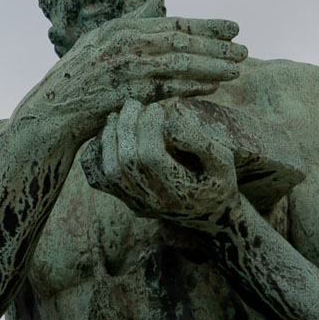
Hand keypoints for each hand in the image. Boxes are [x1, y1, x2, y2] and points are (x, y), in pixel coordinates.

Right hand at [22, 15, 246, 141]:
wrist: (50, 114)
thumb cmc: (77, 78)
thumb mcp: (97, 41)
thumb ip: (130, 20)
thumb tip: (155, 0)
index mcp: (119, 29)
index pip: (172, 23)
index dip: (207, 26)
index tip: (234, 28)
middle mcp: (122, 45)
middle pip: (181, 42)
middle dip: (216, 46)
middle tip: (244, 50)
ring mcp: (122, 69)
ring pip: (178, 64)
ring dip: (211, 66)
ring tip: (236, 69)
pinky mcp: (124, 94)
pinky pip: (167, 89)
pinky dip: (191, 86)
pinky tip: (211, 87)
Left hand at [86, 98, 239, 230]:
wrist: (208, 215)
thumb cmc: (217, 181)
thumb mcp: (223, 162)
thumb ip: (200, 142)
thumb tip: (170, 118)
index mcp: (180, 193)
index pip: (150, 157)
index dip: (149, 128)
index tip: (156, 107)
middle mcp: (153, 202)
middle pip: (125, 162)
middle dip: (126, 128)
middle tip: (133, 104)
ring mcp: (135, 203)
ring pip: (108, 172)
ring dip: (109, 139)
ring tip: (118, 116)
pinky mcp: (124, 199)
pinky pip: (98, 179)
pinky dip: (96, 155)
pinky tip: (108, 135)